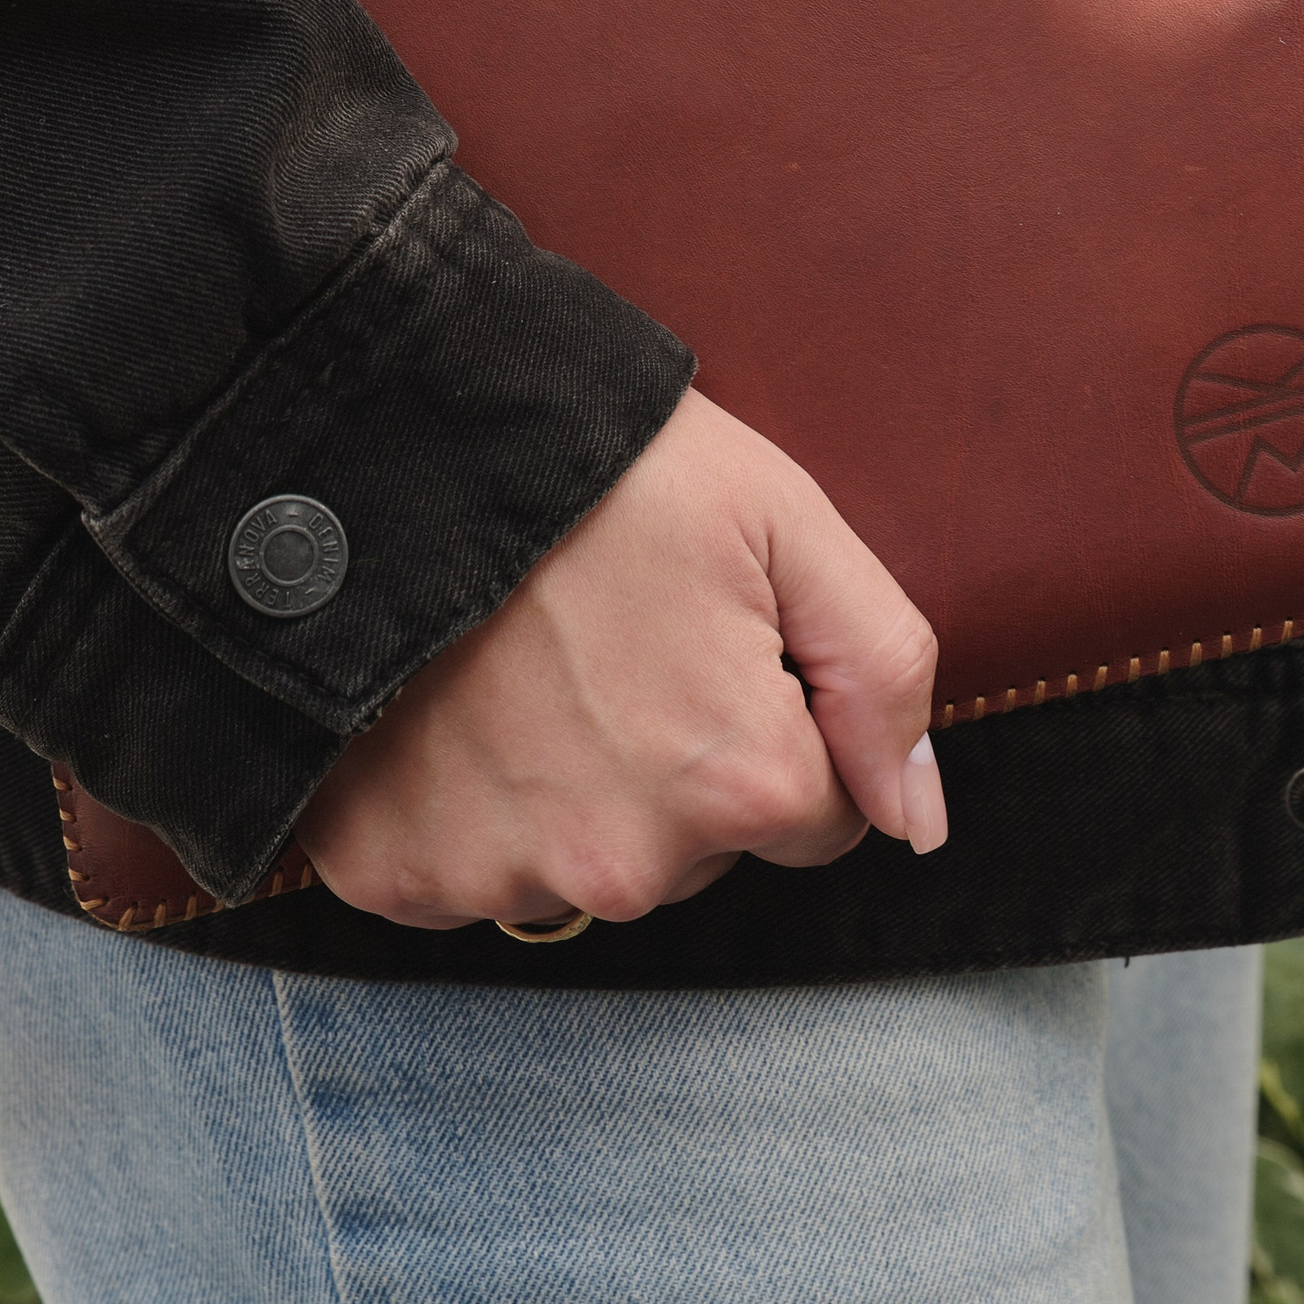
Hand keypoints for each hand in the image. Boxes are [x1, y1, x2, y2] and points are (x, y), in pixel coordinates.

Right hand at [295, 388, 947, 929]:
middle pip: (697, 853)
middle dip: (675, 762)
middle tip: (607, 635)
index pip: (817, 815)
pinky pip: (458, 872)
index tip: (708, 635)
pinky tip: (445, 707)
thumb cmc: (602, 463)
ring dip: (564, 789)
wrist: (390, 427)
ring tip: (518, 660)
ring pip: (579, 866)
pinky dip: (457, 805)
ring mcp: (495, 875)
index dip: (774, 716)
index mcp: (737, 780)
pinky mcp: (387, 871)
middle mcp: (622, 864)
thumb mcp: (782, 520)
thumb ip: (880, 672)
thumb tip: (916, 818)